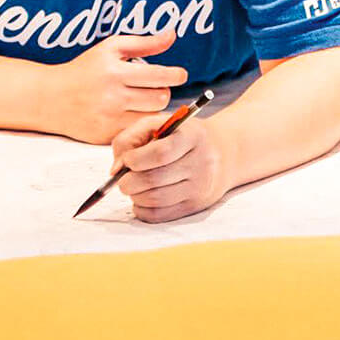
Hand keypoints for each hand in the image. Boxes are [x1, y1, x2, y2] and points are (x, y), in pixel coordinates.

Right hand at [50, 30, 187, 143]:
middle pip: (160, 99)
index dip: (176, 75)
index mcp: (115, 72)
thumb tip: (172, 34)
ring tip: (143, 99)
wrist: (50, 98)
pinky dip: (139, 122)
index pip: (160, 76)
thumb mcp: (111, 48)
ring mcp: (108, 119)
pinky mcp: (105, 136)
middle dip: (163, 91)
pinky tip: (131, 113)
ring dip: (153, 108)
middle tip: (154, 87)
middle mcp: (112, 97)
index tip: (180, 74)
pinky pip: (137, 131)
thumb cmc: (84, 69)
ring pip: (152, 117)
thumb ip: (145, 43)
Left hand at [111, 114, 229, 222]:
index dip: (135, 160)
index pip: (160, 153)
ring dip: (134, 195)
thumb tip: (115, 170)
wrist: (223, 152)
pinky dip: (141, 208)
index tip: (127, 160)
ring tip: (135, 186)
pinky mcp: (196, 205)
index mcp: (193, 136)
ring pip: (154, 199)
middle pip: (154, 179)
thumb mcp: (160, 124)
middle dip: (128, 181)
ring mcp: (200, 186)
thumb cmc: (182, 136)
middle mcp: (201, 162)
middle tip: (124, 178)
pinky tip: (143, 197)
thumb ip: (130, 139)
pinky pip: (159, 215)